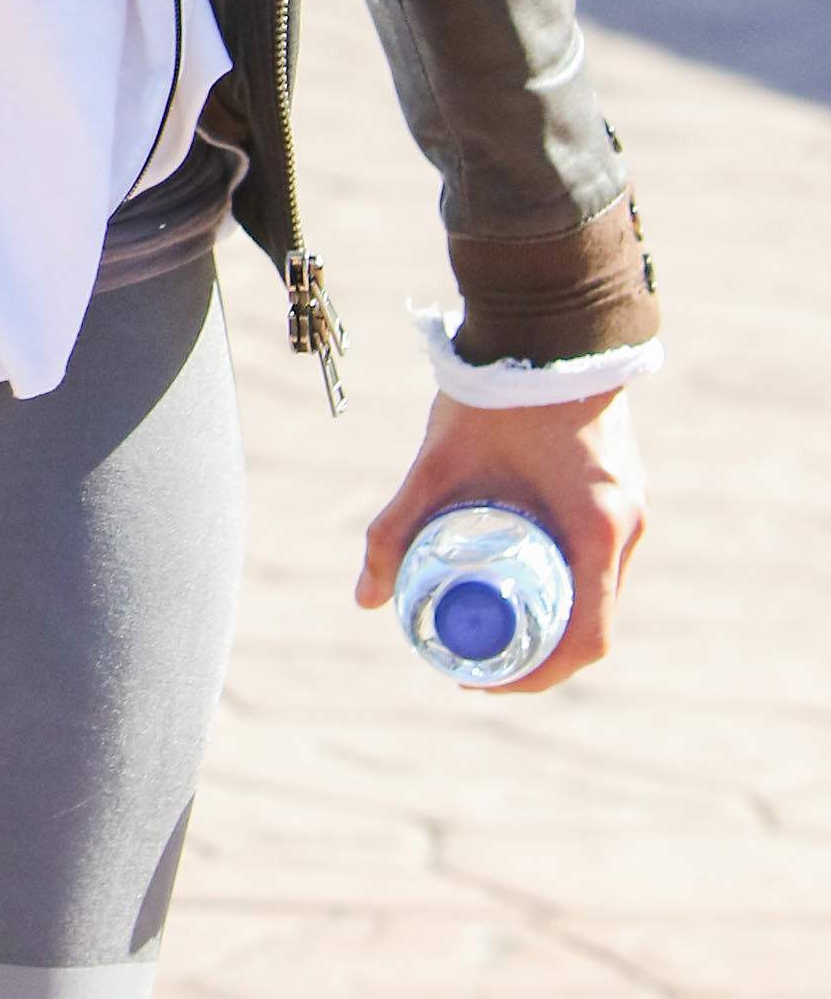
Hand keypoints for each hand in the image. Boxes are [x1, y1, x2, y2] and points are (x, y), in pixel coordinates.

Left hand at [356, 388, 647, 693]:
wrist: (544, 317)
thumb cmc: (494, 391)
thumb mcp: (439, 466)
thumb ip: (396, 527)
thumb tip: (365, 599)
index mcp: (599, 529)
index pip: (585, 640)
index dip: (536, 676)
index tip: (484, 680)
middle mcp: (629, 525)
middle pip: (592, 618)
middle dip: (536, 649)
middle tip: (478, 653)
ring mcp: (633, 503)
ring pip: (598, 585)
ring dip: (552, 610)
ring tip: (493, 615)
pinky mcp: (623, 484)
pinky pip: (600, 552)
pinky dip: (565, 574)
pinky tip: (523, 570)